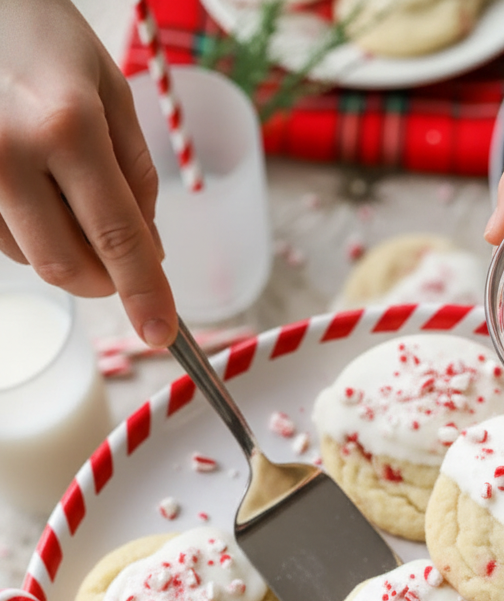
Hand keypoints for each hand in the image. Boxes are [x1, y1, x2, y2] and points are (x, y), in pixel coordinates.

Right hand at [0, 0, 175, 344]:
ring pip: (30, 258)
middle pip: (66, 267)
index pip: (116, 236)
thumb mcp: (110, 90)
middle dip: (104, 279)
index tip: (160, 333)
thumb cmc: (44, 36)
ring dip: (63, 247)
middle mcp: (8, 153)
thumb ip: (136, 178)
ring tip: (62, 185)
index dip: (143, 293)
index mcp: (66, 125)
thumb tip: (149, 255)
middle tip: (121, 260)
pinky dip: (27, 230)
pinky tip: (29, 182)